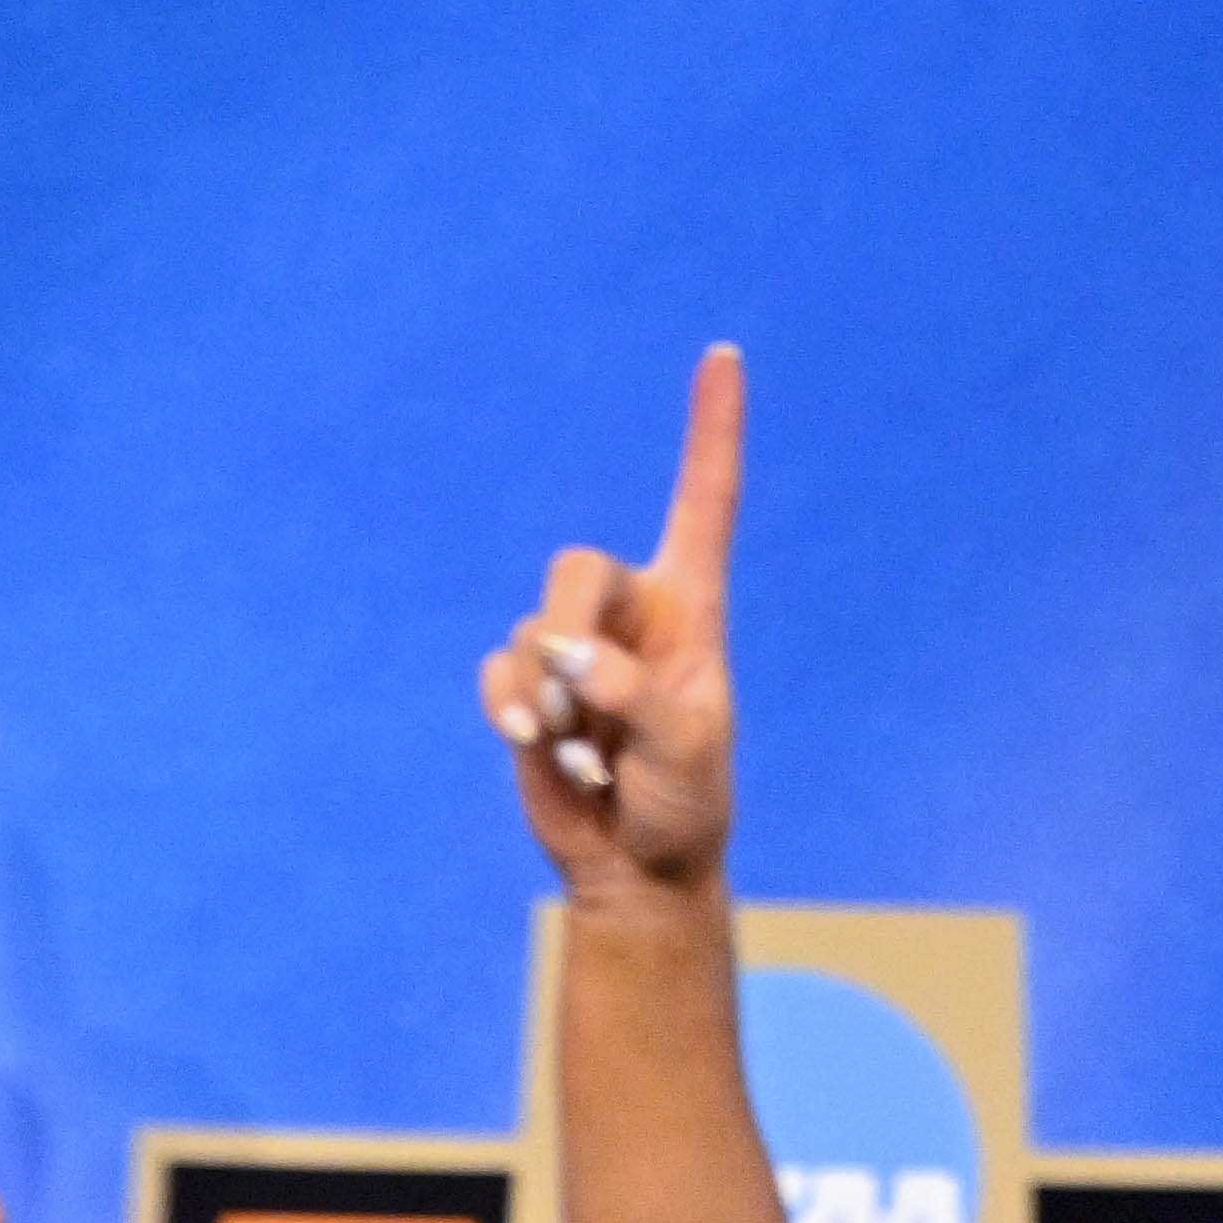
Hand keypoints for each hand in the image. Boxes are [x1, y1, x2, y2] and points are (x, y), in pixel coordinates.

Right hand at [480, 344, 742, 897]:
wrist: (637, 868)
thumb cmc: (685, 802)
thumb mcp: (684, 747)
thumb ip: (632, 691)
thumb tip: (560, 655)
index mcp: (693, 607)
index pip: (705, 500)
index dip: (713, 429)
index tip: (725, 354)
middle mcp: (631, 613)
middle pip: (576, 571)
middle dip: (566, 633)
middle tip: (571, 705)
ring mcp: (573, 651)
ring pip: (531, 633)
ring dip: (546, 702)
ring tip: (586, 758)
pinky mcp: (526, 689)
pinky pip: (497, 673)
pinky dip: (509, 711)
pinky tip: (532, 748)